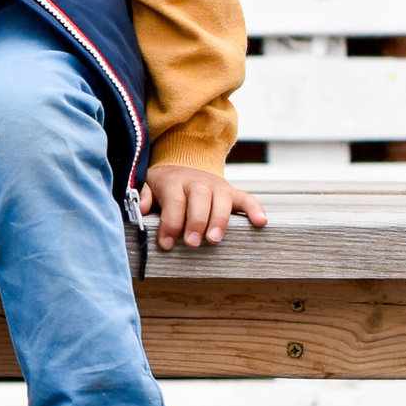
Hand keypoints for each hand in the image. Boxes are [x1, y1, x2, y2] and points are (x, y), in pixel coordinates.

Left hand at [142, 162, 268, 251]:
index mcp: (173, 182)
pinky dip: (255, 209)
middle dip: (196, 222)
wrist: (185, 161)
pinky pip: (247, 199)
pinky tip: (261, 223)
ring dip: (220, 220)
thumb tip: (144, 209)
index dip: (170, 224)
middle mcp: (197, 182)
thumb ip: (144, 196)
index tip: (166, 244)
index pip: (174, 202)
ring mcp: (217, 186)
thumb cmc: (165, 184)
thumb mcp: (148, 185)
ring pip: (222, 200)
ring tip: (214, 240)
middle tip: (192, 243)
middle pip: (200, 199)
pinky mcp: (232, 192)